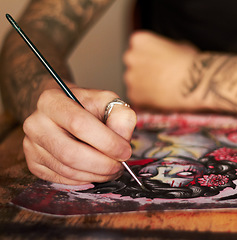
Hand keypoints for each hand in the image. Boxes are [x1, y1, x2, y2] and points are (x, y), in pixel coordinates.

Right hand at [22, 86, 136, 184]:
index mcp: (51, 101)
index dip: (106, 142)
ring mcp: (31, 145)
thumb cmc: (87, 105)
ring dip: (96, 174)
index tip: (125, 151)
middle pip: (71, 153)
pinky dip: (84, 180)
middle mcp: (35, 123)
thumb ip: (120, 117)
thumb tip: (123, 142)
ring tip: (112, 169)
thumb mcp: (107, 101)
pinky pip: (62, 179)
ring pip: (67, 170)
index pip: (79, 124)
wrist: (62, 111)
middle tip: (120, 165)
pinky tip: (96, 171)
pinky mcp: (33, 163)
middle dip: (102, 164)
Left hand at [124, 31, 197, 109]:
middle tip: (160, 78)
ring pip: (135, 82)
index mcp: (139, 40)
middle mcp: (130, 57)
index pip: (139, 47)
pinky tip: (162, 98)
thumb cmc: (191, 63)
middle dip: (144, 71)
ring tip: (164, 90)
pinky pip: (138, 97)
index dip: (150, 56)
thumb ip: (165, 49)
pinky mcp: (133, 95)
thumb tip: (166, 54)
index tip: (159, 63)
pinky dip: (147, 99)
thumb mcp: (178, 45)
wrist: (196, 83)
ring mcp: (130, 77)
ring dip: (145, 85)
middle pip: (134, 64)